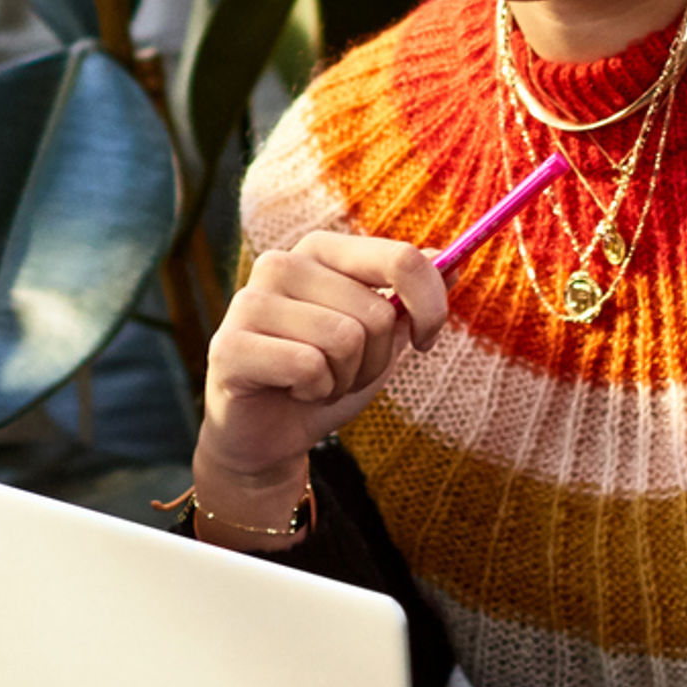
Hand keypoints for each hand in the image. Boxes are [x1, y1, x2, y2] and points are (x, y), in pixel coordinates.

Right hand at [193, 229, 446, 526]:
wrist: (267, 436)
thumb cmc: (326, 378)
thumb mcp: (382, 337)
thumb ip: (413, 296)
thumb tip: (457, 258)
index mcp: (321, 250)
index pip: (401, 258)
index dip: (431, 306)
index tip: (425, 340)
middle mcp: (281, 263)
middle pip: (377, 312)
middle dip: (376, 359)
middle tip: (345, 373)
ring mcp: (249, 301)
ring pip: (345, 339)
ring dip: (345, 378)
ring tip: (318, 383)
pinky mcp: (229, 345)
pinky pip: (309, 365)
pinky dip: (316, 391)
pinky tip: (294, 392)